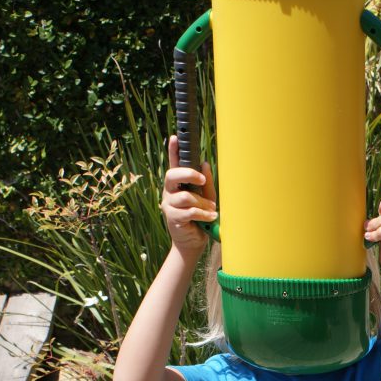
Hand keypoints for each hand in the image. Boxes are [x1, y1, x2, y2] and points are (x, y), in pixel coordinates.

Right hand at [161, 135, 216, 252]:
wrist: (192, 243)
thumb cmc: (200, 219)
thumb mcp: (206, 199)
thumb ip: (206, 184)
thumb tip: (205, 164)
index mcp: (178, 184)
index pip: (173, 163)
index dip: (173, 150)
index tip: (176, 137)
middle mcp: (170, 192)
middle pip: (172, 175)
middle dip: (189, 175)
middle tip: (202, 180)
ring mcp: (169, 205)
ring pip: (185, 196)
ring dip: (202, 203)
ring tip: (211, 211)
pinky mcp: (173, 218)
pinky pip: (190, 211)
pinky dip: (204, 214)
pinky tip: (210, 218)